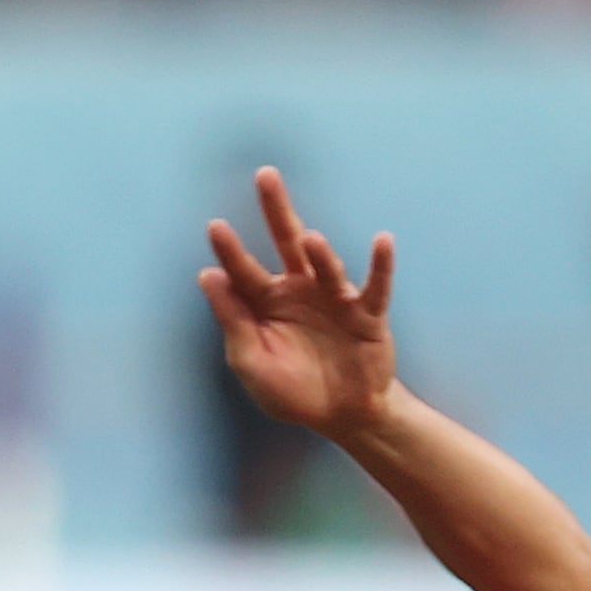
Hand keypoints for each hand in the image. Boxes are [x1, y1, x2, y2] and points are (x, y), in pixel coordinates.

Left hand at [199, 167, 397, 438]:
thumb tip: (208, 276)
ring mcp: (335, 298)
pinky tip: (383, 241)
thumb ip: (232, 321)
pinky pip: (376, 286)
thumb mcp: (251, 362)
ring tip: (310, 239)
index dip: (230, 250)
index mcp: (267, 302)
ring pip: (326, 267)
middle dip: (275, 209)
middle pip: (286, 241)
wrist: (343, 416)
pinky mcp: (367, 314)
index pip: (243, 271)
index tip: (214, 226)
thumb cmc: (292, 391)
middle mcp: (301, 290)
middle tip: (265, 175)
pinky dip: (381, 264)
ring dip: (320, 253)